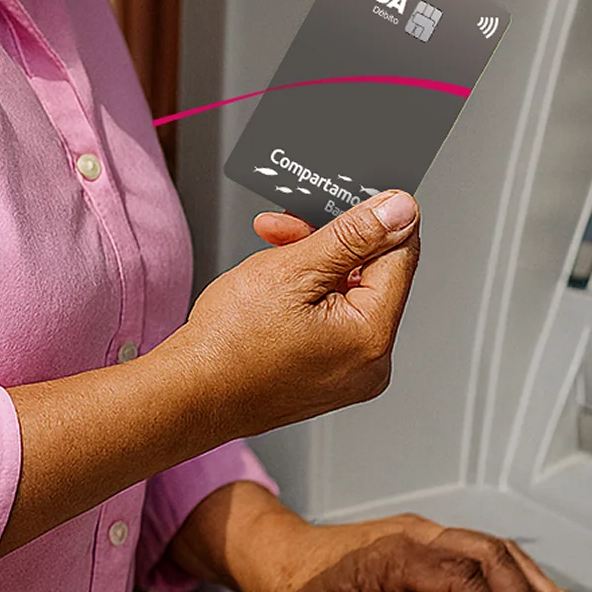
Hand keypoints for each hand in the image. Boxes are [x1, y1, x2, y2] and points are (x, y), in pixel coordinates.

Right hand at [164, 191, 421, 439]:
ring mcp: (350, 375)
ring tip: (270, 255)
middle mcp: (371, 363)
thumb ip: (352, 236)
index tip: (345, 197)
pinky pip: (333, 322)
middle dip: (330, 242)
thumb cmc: (227, 344)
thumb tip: (400, 210)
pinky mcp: (329, 378)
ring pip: (348, 296)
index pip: (401, 256)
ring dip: (313, 266)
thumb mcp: (292, 271)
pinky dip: (308, 297)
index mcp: (371, 337)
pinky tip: (275, 285)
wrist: (189, 395)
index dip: (372, 218)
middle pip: (371, 276)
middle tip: (285, 227)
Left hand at [169, 485, 591, 591]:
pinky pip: (487, 558)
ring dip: (537, 588)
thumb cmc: (295, 587)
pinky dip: (521, 581)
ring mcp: (428, 539)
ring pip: (497, 554)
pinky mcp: (431, 550)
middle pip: (492, 559)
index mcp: (396, 550)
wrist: (274, 556)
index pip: (463, 580)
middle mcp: (419, 537)